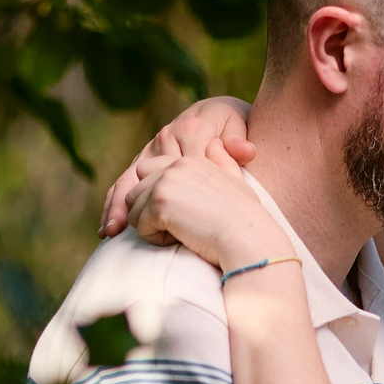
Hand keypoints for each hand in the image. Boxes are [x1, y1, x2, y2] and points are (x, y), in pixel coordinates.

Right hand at [100, 95, 255, 235]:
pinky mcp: (144, 158)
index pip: (182, 168)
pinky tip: (109, 228)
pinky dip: (115, 204)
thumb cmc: (232, 128)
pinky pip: (126, 181)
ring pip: (130, 178)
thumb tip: (246, 151)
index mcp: (191, 129)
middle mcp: (166, 136)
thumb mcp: (238, 128)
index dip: (181, 197)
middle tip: (123, 227)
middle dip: (134, 202)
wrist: (219, 115)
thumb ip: (238, 142)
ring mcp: (152, 148)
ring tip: (110, 231)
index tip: (181, 222)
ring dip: (118, 206)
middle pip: (147, 173)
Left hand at [119, 143, 284, 272]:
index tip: (176, 215)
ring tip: (181, 233)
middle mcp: (174, 166)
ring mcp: (165, 182)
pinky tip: (181, 239)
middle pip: (136, 189)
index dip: (156, 196)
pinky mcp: (160, 203)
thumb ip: (222, 160)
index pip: (150, 170)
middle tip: (176, 226)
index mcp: (190, 160)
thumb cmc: (246, 216)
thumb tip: (215, 143)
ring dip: (151, 226)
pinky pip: (140, 226)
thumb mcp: (236, 180)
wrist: (249, 236)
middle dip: (147, 211)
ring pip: (134, 208)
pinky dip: (156, 239)